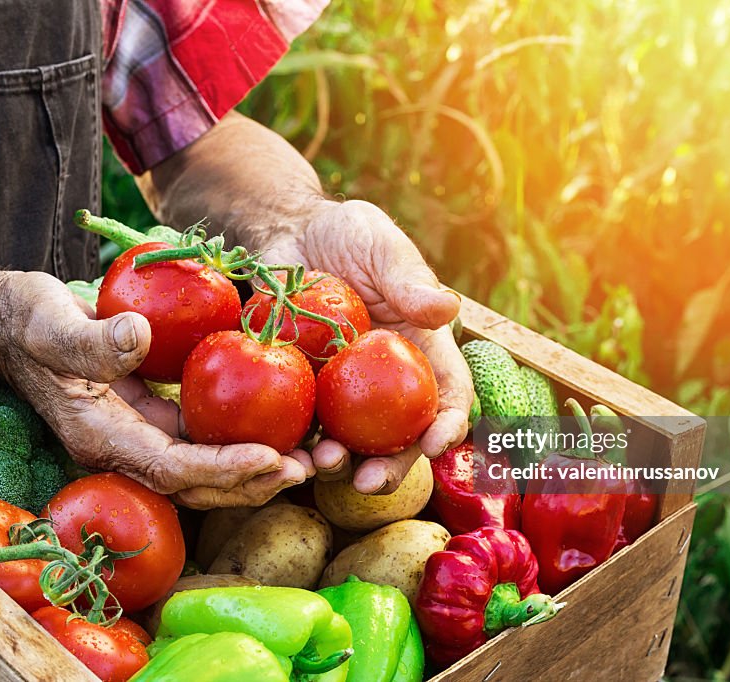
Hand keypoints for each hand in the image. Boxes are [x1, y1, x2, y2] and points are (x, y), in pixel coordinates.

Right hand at [0, 271, 308, 507]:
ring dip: (255, 468)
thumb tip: (138, 339)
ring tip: (310, 458)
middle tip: (309, 469)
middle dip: (252, 481)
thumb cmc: (23, 318)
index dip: (222, 469)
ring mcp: (138, 435)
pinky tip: (279, 425)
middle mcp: (123, 447)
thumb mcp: (47, 322)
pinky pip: (202, 438)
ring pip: (205, 468)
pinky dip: (240, 438)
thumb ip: (89, 339)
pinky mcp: (151, 417)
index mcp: (100, 436)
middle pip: (197, 485)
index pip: (172, 469)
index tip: (272, 458)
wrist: (4, 322)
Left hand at [263, 199, 474, 492]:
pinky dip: (294, 445)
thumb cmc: (347, 234)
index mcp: (422, 351)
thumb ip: (408, 278)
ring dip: (339, 464)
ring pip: (349, 443)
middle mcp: (387, 383)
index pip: (447, 395)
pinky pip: (301, 426)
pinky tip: (282, 452)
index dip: (447, 424)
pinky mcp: (301, 391)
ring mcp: (343, 392)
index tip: (435, 443)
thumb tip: (446, 309)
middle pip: (400, 437)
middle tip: (370, 482)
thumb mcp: (381, 246)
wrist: (288, 235)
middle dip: (391, 467)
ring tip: (321, 465)